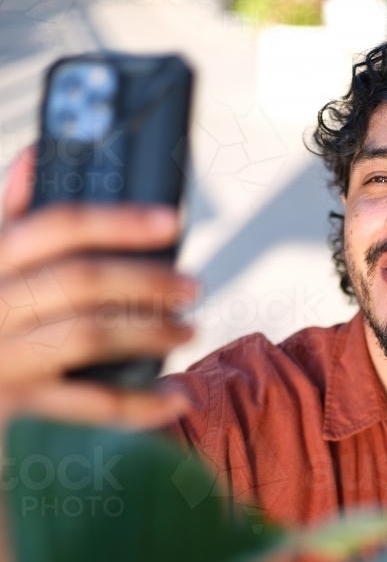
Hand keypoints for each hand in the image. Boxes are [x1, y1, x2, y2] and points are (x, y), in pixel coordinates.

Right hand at [0, 148, 198, 561]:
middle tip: (192, 287)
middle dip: (146, 280)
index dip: (119, 221)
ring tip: (187, 331)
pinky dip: (138, 404)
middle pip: (81, 280)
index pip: (58, 225)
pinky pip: (88, 405)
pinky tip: (173, 398)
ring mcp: (1, 357)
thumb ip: (10, 214)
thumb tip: (38, 152)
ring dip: (149, 332)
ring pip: (88, 335)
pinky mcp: (13, 408)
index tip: (172, 221)